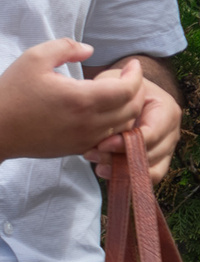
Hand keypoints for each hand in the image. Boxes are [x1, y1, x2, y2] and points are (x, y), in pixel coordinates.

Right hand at [0, 39, 140, 163]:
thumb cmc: (10, 94)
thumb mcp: (33, 58)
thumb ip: (65, 47)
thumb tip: (89, 51)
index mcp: (82, 99)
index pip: (128, 89)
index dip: (135, 74)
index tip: (131, 65)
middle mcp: (89, 123)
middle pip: (132, 108)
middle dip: (136, 90)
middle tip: (126, 78)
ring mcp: (84, 139)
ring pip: (124, 125)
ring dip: (127, 108)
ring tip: (115, 94)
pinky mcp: (76, 149)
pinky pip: (109, 137)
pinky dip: (114, 124)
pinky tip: (101, 112)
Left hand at [85, 60, 182, 186]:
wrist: (124, 92)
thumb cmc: (119, 85)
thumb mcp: (116, 83)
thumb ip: (115, 98)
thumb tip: (112, 120)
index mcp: (166, 110)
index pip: (151, 134)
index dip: (127, 143)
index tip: (101, 144)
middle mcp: (170, 132)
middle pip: (151, 155)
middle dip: (120, 158)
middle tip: (91, 154)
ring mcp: (165, 148)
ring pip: (150, 170)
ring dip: (121, 170)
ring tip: (95, 163)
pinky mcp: (155, 160)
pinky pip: (145, 177)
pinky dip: (126, 178)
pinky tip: (103, 171)